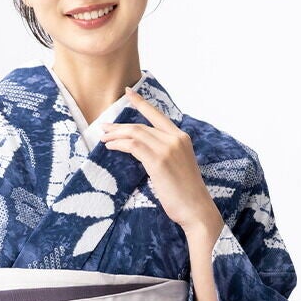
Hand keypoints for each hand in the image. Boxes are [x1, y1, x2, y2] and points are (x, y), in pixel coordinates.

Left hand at [100, 89, 221, 236]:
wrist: (196, 208)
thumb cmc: (186, 193)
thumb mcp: (178, 165)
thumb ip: (164, 153)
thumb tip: (143, 151)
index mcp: (181, 138)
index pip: (157, 115)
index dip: (141, 102)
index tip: (128, 92)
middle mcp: (175, 138)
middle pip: (141, 125)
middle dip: (119, 126)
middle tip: (104, 128)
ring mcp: (167, 149)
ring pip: (135, 133)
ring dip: (116, 135)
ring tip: (104, 138)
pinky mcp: (158, 161)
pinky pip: (133, 145)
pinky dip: (119, 144)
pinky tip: (111, 147)